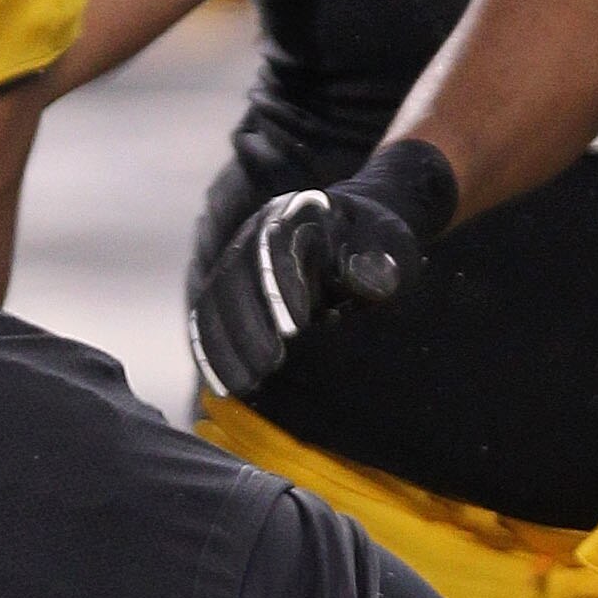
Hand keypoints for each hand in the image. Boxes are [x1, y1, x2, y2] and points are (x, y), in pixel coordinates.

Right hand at [188, 140, 455, 403]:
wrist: (355, 238)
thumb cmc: (376, 244)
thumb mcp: (391, 245)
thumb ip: (380, 259)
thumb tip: (365, 277)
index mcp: (295, 212)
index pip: (274, 245)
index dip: (278, 286)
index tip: (294, 329)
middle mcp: (255, 232)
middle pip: (234, 276)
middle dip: (247, 324)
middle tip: (269, 364)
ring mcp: (236, 262)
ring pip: (213, 302)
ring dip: (225, 346)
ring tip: (246, 383)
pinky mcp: (226, 292)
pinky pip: (207, 323)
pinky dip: (212, 355)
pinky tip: (224, 385)